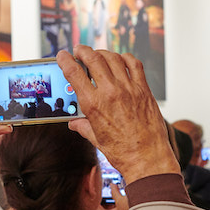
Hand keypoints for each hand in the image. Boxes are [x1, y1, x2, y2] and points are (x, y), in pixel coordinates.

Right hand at [59, 46, 177, 184]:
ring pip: (113, 58)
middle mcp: (111, 93)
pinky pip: (134, 65)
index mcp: (94, 105)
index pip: (74, 73)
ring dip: (102, 52)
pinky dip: (125, 58)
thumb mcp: (96, 139)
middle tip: (79, 50)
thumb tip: (74, 123)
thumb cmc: (122, 152)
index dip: (65, 60)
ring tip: (98, 54)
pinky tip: (120, 60)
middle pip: (93, 59)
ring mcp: (129, 89)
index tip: (62, 55)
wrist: (147, 159)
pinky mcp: (144, 90)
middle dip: (83, 51)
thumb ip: (83, 126)